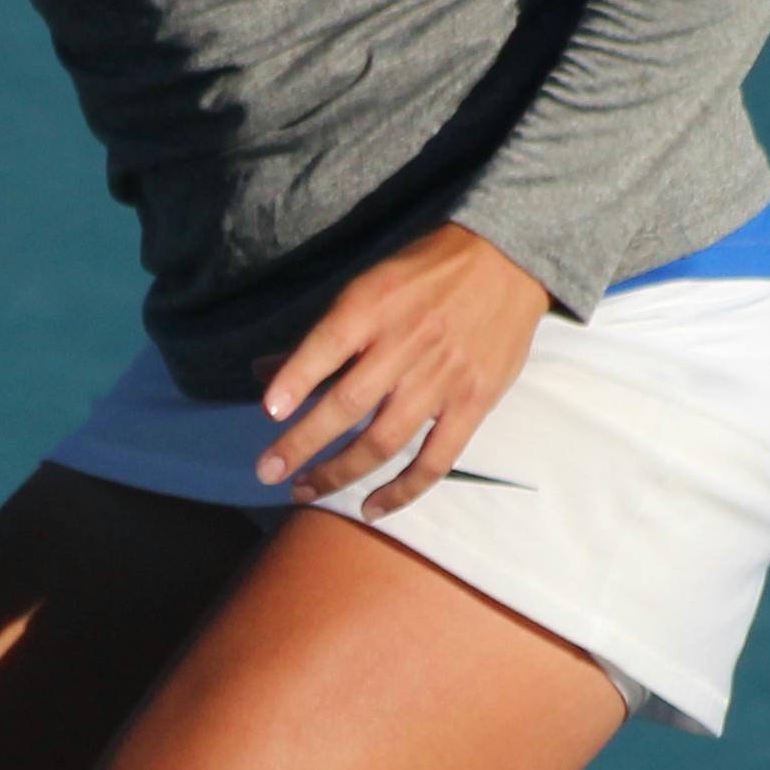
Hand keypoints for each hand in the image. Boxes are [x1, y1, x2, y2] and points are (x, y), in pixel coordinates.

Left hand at [254, 225, 552, 520]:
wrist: (505, 262)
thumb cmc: (424, 274)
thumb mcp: (368, 285)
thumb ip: (321, 336)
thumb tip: (264, 373)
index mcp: (375, 305)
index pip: (328, 344)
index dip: (296, 379)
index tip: (268, 412)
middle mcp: (407, 343)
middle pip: (348, 404)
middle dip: (302, 444)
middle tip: (267, 473)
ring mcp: (443, 377)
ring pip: (384, 440)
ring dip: (339, 473)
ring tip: (305, 491)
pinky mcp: (474, 402)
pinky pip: (436, 460)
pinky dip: (403, 490)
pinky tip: (371, 507)